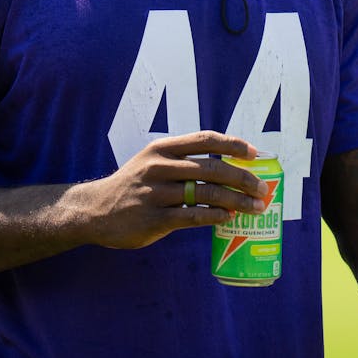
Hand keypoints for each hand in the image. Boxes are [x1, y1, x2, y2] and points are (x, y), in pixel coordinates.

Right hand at [78, 131, 267, 248]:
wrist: (94, 210)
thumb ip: (183, 161)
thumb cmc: (134, 185)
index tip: (255, 153)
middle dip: (242, 177)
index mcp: (162, 148)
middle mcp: (159, 167)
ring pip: (205, 193)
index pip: (205, 139)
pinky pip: (192, 216)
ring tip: (255, 208)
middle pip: (211, 167)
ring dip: (236, 200)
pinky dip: (214, 216)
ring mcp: (155, 193)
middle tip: (262, 188)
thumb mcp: (152, 161)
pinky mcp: (153, 219)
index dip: (233, 144)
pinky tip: (228, 218)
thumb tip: (229, 168)